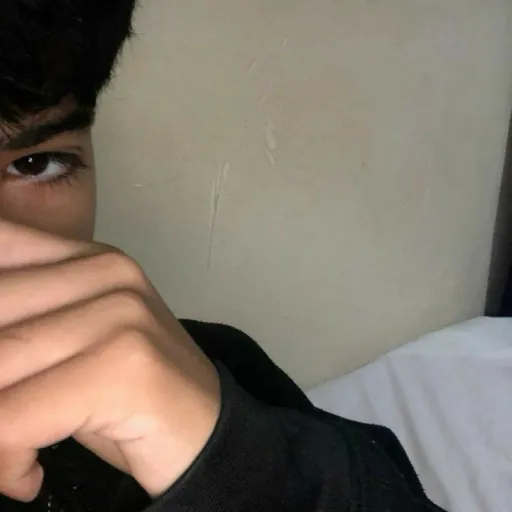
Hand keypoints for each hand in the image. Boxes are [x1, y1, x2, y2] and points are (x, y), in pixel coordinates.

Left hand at [0, 220, 220, 501]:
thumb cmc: (127, 393)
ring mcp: (121, 316)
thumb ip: (22, 317)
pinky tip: (28, 472)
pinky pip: (15, 419)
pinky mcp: (125, 367)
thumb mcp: (68, 339)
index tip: (7, 369)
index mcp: (90, 258)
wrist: (205, 428)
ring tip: (10, 451)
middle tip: (5, 414)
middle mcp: (108, 273)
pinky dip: (7, 459)